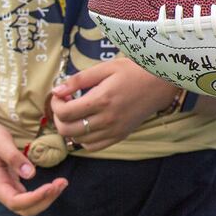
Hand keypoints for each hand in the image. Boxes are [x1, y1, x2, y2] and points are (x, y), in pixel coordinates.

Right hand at [0, 119, 66, 215]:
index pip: (15, 202)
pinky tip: (55, 184)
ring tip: (62, 183)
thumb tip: (31, 174)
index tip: (51, 186)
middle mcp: (1, 191)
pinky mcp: (13, 184)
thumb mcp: (0, 142)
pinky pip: (29, 197)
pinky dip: (43, 193)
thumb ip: (14, 158)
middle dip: (44, 200)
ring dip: (46, 198)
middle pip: (24, 209)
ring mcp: (7, 189)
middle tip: (62, 183)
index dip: (34, 198)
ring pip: (28, 206)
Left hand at [50, 57, 178, 151]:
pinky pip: (93, 147)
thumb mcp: (106, 68)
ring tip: (76, 113)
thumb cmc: (134, 71)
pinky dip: (83, 139)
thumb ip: (79, 79)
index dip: (55, 104)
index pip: (64, 113)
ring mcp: (113, 130)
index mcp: (101, 100)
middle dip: (58, 117)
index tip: (60, 95)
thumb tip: (56, 90)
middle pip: (67, 130)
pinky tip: (86, 125)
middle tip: (65, 104)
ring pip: (77, 140)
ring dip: (70, 128)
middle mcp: (106, 119)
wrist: (160, 84)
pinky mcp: (120, 136)